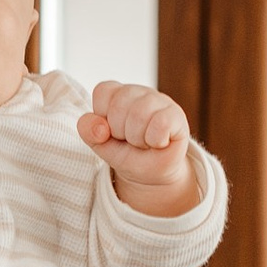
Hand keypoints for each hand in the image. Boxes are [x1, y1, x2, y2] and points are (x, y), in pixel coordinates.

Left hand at [79, 80, 194, 216]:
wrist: (151, 175)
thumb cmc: (127, 154)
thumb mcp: (101, 145)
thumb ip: (89, 132)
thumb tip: (99, 127)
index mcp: (117, 93)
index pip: (102, 92)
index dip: (103, 119)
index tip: (112, 132)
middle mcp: (138, 91)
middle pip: (120, 106)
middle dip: (120, 132)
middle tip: (130, 140)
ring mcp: (159, 100)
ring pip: (139, 114)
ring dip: (137, 139)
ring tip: (143, 142)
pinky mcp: (176, 114)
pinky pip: (160, 123)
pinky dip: (155, 140)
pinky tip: (158, 142)